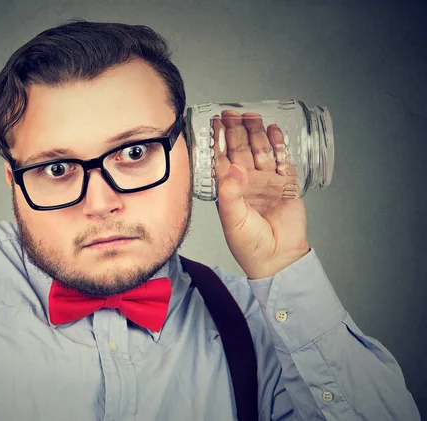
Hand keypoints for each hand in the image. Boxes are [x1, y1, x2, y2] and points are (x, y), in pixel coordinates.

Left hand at [212, 110, 310, 279]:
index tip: (216, 122)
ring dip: (257, 134)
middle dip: (237, 131)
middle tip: (234, 113)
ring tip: (254, 117)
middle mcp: (246, 183)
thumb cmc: (249, 245)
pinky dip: (279, 146)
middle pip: (241, 150)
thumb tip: (233, 167)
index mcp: (229, 189)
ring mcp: (267, 182)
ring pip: (261, 151)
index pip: (222, 158)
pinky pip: (283, 160)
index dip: (218, 140)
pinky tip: (275, 132)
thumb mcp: (233, 220)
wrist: (278, 259)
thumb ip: (230, 194)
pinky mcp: (286, 185)